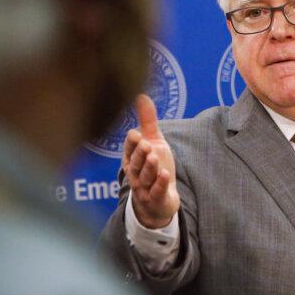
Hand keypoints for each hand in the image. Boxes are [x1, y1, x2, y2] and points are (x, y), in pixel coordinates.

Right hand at [121, 94, 178, 228]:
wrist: (159, 200)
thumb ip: (147, 120)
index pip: (129, 149)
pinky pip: (156, 192)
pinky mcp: (156, 199)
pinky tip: (165, 174)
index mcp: (131, 158)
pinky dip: (160, 184)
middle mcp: (135, 173)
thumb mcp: (153, 141)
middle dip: (139, 154)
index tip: (136, 134)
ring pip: (144, 178)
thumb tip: (141, 95)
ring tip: (154, 157)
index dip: (132, 143)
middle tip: (146, 144)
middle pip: (135, 164)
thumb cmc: (153, 166)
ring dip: (149, 168)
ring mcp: (144, 188)